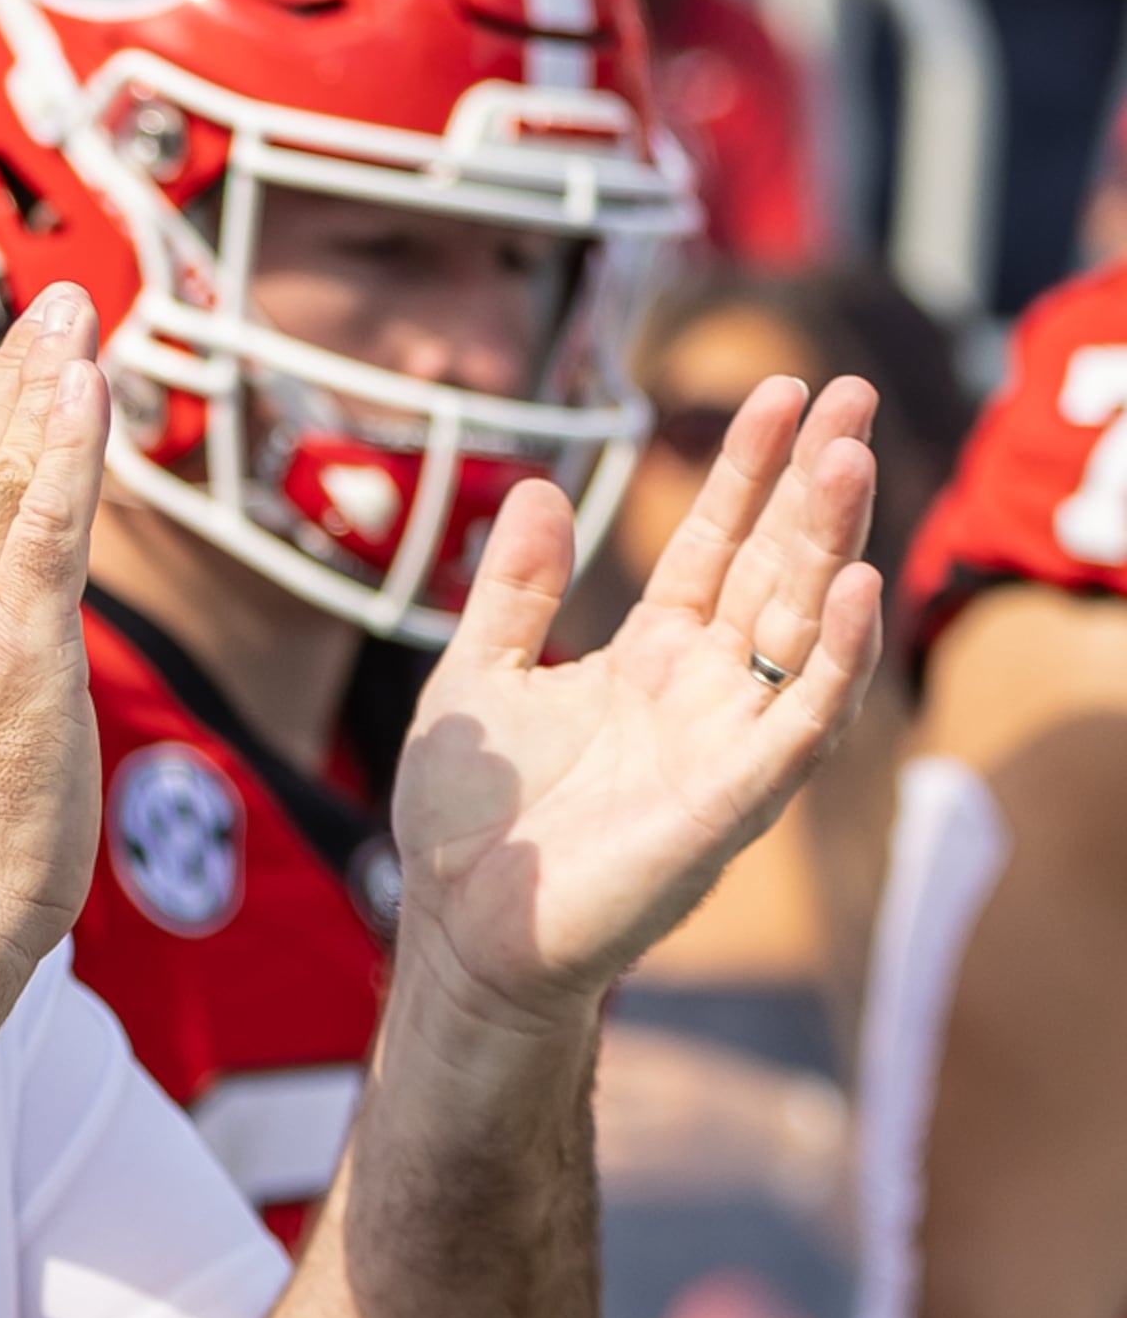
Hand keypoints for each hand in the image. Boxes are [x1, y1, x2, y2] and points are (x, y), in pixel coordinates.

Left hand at [393, 376, 881, 1036]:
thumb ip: (515, 588)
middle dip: (814, 482)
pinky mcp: (732, 800)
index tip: (782, 390)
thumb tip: (538, 489)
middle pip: (775, 565)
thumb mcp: (479, 673)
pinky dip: (834, 658)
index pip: (717, 542)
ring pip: (801, 626)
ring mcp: (726, 742)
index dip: (748, 468)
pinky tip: (854, 590)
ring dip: (832, 544)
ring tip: (854, 458)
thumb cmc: (475, 822)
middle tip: (853, 392)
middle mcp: (704, 691)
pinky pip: (801, 720)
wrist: (463, 928)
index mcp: (649, 657)